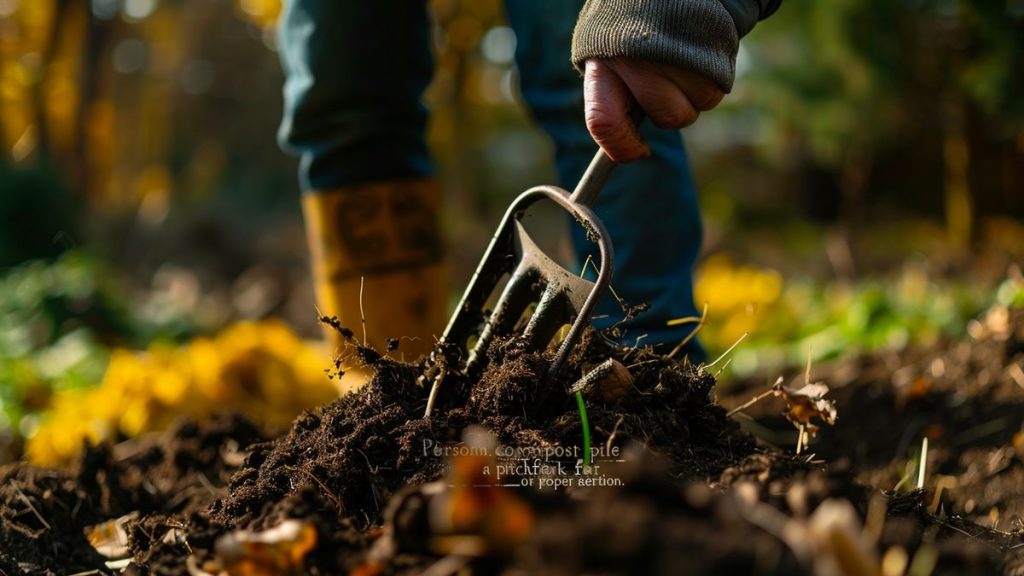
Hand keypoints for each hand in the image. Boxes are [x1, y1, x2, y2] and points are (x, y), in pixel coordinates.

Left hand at [583, 58, 724, 161]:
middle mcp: (641, 61)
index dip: (622, 147)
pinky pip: (715, 91)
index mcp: (604, 61)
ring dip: (693, 92)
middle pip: (667, 116)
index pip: (605, 123)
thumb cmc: (631, 20)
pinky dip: (710, 79)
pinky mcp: (713, 53)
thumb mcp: (606, 47)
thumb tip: (623, 145)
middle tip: (664, 81)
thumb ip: (610, 92)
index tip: (637, 151)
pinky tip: (697, 52)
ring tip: (681, 56)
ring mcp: (680, 57)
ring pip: (696, 106)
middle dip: (671, 110)